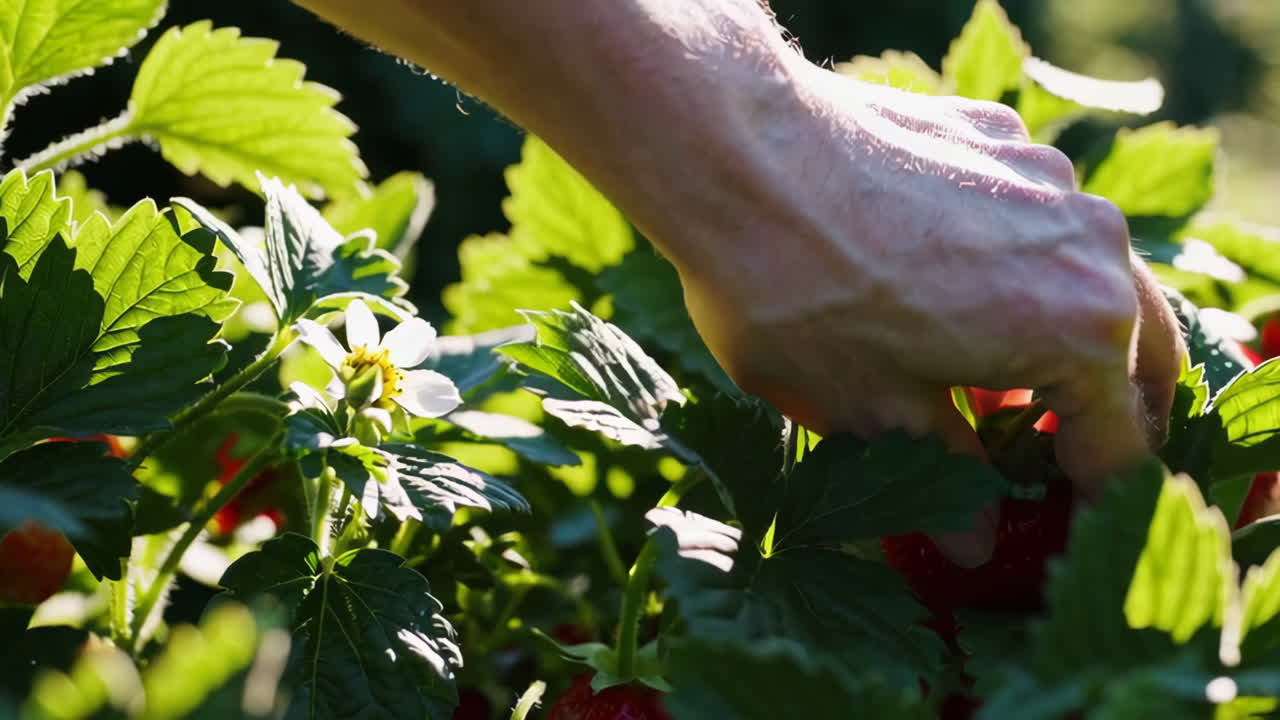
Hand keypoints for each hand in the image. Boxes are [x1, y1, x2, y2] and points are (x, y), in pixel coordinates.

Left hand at [661, 66, 1183, 562]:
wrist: (734, 157)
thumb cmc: (796, 298)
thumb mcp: (870, 414)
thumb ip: (946, 476)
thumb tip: (977, 543)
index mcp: (1079, 332)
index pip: (1119, 446)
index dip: (1093, 502)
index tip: (1064, 523)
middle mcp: (1090, 247)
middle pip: (1137, 354)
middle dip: (1103, 413)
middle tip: (1055, 456)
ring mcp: (1049, 180)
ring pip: (1092, 275)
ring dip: (1066, 333)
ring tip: (1004, 375)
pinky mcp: (999, 136)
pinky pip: (1036, 217)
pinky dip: (1018, 265)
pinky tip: (952, 285)